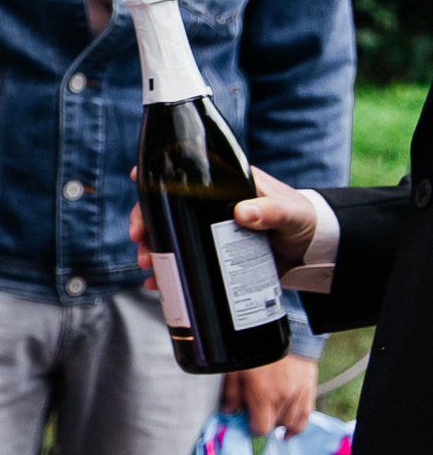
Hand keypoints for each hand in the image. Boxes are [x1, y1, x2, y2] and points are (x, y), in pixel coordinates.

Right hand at [129, 166, 318, 281]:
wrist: (317, 251)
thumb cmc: (306, 220)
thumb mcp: (290, 213)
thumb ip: (270, 211)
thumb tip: (242, 213)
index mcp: (226, 183)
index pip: (185, 171)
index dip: (157, 174)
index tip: (138, 178)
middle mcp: (211, 205)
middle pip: (167, 208)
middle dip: (147, 223)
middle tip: (141, 241)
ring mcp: (209, 229)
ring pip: (171, 235)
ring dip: (153, 249)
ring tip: (149, 267)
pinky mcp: (214, 253)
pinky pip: (185, 260)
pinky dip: (170, 272)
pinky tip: (159, 283)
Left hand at [224, 354, 317, 436]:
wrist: (286, 331)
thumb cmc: (256, 347)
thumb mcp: (236, 368)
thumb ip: (232, 392)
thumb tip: (230, 411)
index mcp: (264, 393)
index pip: (261, 427)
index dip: (252, 429)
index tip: (246, 423)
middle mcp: (284, 397)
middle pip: (275, 426)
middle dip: (264, 423)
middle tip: (255, 414)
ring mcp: (299, 394)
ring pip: (291, 422)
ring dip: (280, 422)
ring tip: (271, 417)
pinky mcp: (309, 389)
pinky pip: (307, 415)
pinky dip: (298, 425)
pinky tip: (289, 430)